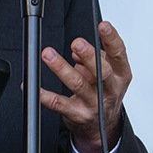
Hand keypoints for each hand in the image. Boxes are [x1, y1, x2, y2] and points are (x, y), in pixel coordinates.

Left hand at [39, 20, 130, 152]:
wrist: (102, 127)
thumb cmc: (104, 94)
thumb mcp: (107, 74)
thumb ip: (94, 58)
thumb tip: (77, 50)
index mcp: (120, 75)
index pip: (119, 54)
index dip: (112, 39)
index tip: (103, 26)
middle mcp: (109, 89)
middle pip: (101, 71)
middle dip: (89, 56)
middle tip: (76, 43)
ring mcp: (94, 103)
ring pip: (77, 85)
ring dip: (61, 68)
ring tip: (48, 55)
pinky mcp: (77, 114)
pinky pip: (58, 103)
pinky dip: (43, 94)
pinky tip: (32, 85)